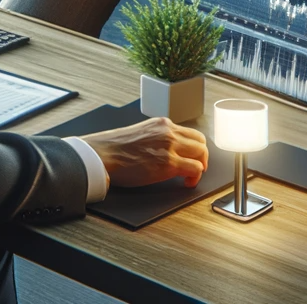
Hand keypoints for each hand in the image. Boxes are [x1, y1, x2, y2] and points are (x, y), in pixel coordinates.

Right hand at [82, 117, 208, 188]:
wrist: (104, 154)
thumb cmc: (116, 148)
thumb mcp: (141, 133)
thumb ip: (157, 136)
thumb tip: (167, 148)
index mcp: (161, 123)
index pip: (191, 132)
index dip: (194, 147)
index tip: (191, 156)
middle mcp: (168, 131)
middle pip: (201, 142)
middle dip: (201, 157)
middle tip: (194, 167)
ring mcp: (170, 146)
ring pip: (202, 154)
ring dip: (200, 166)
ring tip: (190, 176)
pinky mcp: (169, 164)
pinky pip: (196, 169)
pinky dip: (195, 178)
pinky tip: (186, 183)